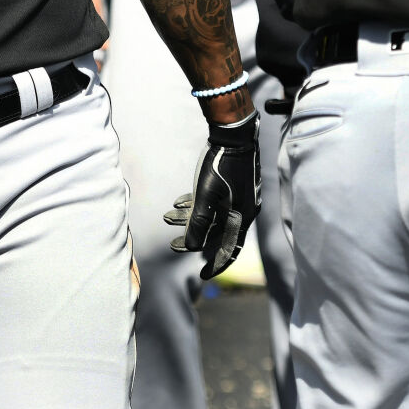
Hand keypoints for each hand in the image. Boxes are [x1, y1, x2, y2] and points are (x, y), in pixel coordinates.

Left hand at [166, 112, 259, 277]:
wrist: (233, 135)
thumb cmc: (220, 165)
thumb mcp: (206, 196)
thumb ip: (199, 223)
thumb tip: (192, 247)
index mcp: (241, 216)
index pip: (230, 249)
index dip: (216, 264)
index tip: (202, 274)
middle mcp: (241, 210)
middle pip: (216, 232)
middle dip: (193, 238)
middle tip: (172, 244)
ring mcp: (236, 197)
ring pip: (210, 215)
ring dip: (188, 218)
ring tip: (167, 218)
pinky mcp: (230, 185)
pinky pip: (211, 202)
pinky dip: (195, 204)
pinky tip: (178, 203)